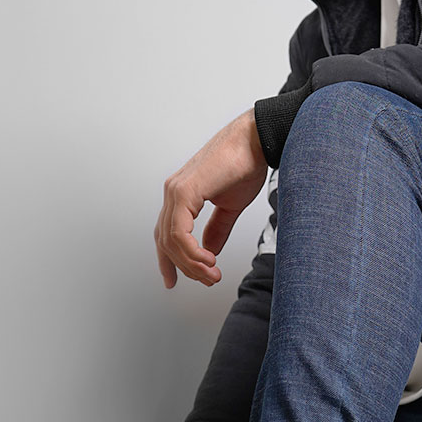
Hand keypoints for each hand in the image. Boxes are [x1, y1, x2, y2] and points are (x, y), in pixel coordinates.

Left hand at [155, 108, 268, 287]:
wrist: (256, 140)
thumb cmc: (245, 164)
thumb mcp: (230, 206)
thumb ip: (217, 229)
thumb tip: (209, 250)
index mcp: (181, 195)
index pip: (165, 235)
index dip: (168, 262)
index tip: (173, 281)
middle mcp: (173, 193)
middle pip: (165, 242)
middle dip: (185, 268)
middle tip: (208, 279)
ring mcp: (176, 191)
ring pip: (171, 240)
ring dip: (191, 263)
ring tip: (211, 273)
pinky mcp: (185, 191)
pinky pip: (179, 231)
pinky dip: (191, 250)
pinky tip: (208, 258)